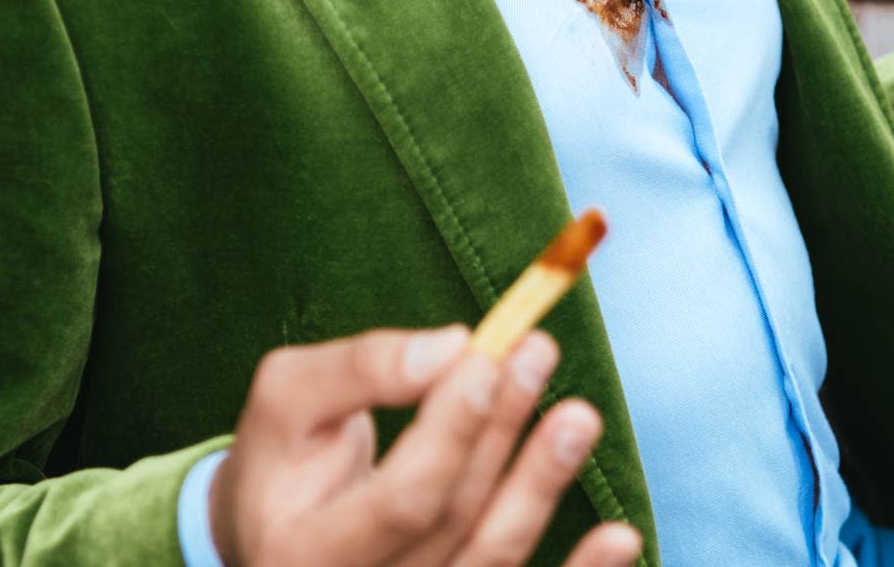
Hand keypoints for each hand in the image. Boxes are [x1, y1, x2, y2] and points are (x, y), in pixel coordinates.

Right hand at [209, 325, 640, 566]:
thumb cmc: (284, 456)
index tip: (484, 358)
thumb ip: (357, 370)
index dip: (451, 430)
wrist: (272, 536)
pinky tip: (621, 537)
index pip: (402, 499)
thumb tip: (451, 347)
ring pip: (492, 554)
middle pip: (454, 518)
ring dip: (542, 485)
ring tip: (578, 417)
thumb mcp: (288, 400)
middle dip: (501, 432)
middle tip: (538, 353)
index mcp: (305, 549)